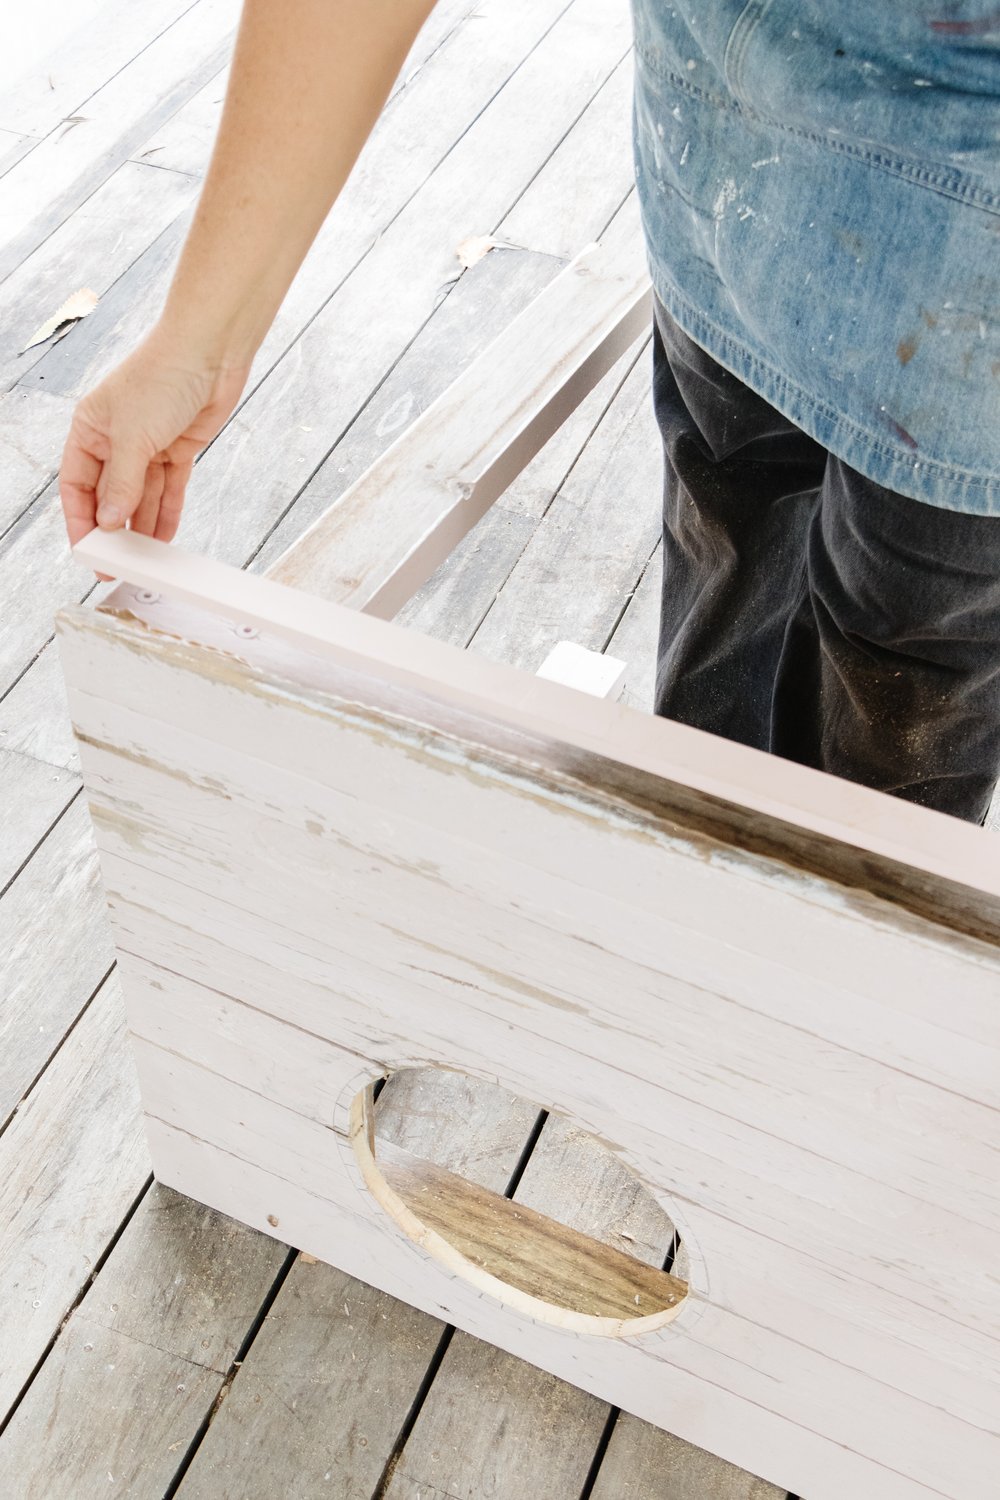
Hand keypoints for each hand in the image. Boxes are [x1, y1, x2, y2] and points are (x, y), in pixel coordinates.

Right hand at [59, 326, 249, 550]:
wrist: (210, 352)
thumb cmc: (161, 375)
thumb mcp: (133, 436)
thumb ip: (121, 483)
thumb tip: (109, 519)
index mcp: (90, 429)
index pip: (77, 485)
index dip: (80, 520)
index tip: (88, 550)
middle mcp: (116, 439)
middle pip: (109, 495)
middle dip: (113, 529)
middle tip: (118, 563)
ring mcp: (148, 445)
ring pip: (140, 497)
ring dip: (142, 526)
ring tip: (143, 559)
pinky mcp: (177, 450)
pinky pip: (169, 490)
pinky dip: (167, 512)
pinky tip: (163, 537)